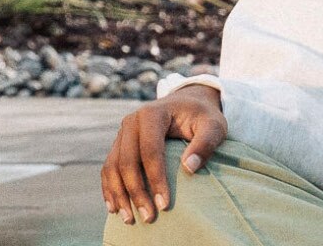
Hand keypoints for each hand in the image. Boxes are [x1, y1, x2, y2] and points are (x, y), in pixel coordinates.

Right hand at [103, 83, 226, 224]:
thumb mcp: (214, 125)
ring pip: (112, 167)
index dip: (156, 179)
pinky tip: (114, 207)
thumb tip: (189, 168)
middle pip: (126, 161)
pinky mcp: (119, 144)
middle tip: (148, 217)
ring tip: (128, 219)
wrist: (186, 104)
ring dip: (119, 194)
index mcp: (151, 114)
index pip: (150, 151)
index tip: (165, 205)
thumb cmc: (202, 117)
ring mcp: (122, 133)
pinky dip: (109, 188)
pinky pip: (108, 168)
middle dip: (136, 192)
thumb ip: (205, 143)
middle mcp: (131, 122)